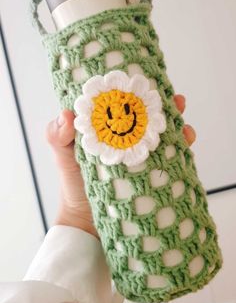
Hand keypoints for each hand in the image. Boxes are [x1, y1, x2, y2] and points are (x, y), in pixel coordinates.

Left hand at [46, 94, 195, 236]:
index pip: (124, 103)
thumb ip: (57, 136)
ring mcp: (142, 154)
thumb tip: (66, 115)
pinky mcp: (153, 171)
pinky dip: (182, 147)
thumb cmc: (74, 184)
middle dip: (164, 104)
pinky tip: (186, 143)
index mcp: (107, 128)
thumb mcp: (62, 156)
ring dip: (177, 124)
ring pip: (164, 132)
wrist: (86, 221)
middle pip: (149, 114)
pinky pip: (171, 156)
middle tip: (175, 101)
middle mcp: (127, 137)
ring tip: (184, 124)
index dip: (135, 90)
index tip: (145, 81)